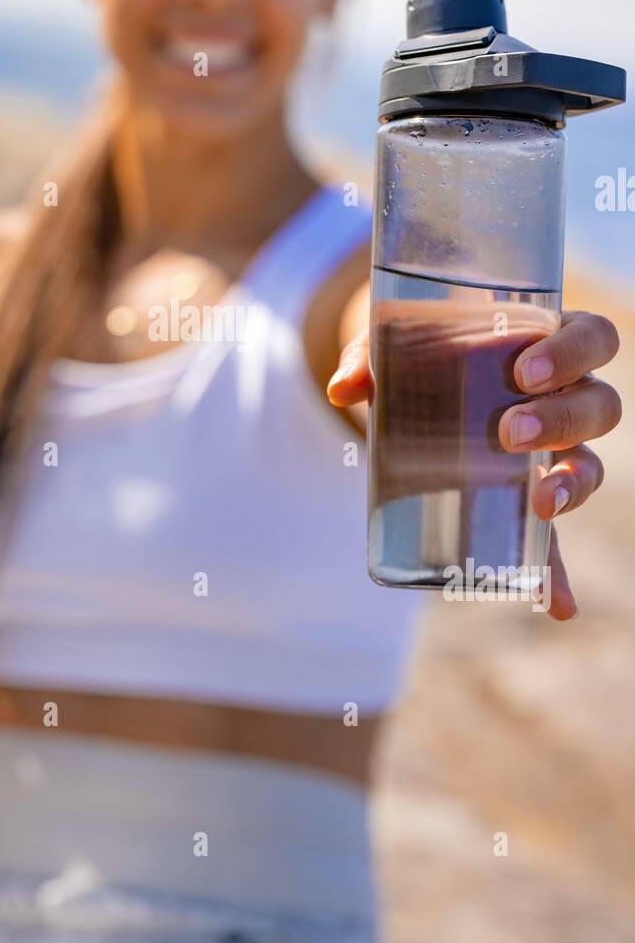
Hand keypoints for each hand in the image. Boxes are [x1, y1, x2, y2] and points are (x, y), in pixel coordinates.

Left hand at [327, 309, 621, 622]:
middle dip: (562, 419)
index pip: (592, 338)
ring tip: (540, 502)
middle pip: (599, 404)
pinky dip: (555, 574)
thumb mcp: (394, 346)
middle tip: (510, 432)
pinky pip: (555, 539)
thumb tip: (343, 390)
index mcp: (547, 343)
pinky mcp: (527, 500)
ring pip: (588, 465)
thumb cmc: (420, 352)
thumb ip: (369, 358)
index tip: (524, 370)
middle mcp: (565, 396)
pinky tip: (554, 604)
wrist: (410, 383)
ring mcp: (554, 451)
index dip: (572, 352)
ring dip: (570, 485)